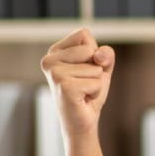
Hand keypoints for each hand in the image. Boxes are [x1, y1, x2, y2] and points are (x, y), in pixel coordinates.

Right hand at [40, 28, 114, 142]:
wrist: (82, 121)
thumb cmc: (89, 93)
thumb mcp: (101, 68)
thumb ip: (106, 54)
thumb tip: (99, 56)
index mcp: (54, 51)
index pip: (84, 34)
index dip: (94, 52)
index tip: (85, 69)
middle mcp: (49, 60)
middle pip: (91, 50)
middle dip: (97, 69)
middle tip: (84, 83)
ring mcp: (54, 73)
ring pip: (96, 68)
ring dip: (96, 83)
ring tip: (83, 92)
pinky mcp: (64, 86)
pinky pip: (97, 83)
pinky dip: (96, 92)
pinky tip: (83, 99)